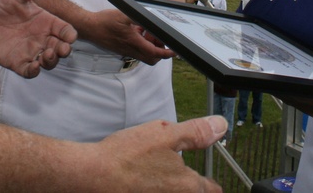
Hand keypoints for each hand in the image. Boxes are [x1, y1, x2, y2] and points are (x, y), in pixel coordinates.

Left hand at [0, 0, 76, 77]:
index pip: (63, 30)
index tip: (69, 37)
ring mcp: (27, 50)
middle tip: (59, 49)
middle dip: (63, 50)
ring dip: (52, 61)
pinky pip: (29, 71)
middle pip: (59, 48)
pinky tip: (35, 65)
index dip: (69, 35)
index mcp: (42, 20)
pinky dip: (35, 71)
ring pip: (47, 61)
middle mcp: (38, 37)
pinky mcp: (14, 61)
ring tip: (47, 55)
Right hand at [82, 8, 174, 63]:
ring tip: (149, 32)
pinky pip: (137, 51)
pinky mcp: (122, 49)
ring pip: (144, 55)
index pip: (154, 52)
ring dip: (151, 46)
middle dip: (160, 51)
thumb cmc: (104, 22)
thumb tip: (150, 17)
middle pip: (151, 58)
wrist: (89, 27)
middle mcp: (131, 49)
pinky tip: (138, 31)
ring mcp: (126, 50)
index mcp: (133, 42)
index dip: (166, 53)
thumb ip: (138, 16)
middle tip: (161, 38)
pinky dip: (142, 44)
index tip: (175, 51)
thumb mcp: (123, 15)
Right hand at [90, 116, 226, 191]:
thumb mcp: (165, 134)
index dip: (212, 185)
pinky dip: (152, 188)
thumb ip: (196, 132)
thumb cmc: (127, 156)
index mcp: (186, 186)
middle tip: (181, 175)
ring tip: (155, 174)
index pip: (209, 190)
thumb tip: (220, 126)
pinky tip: (141, 180)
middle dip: (189, 186)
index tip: (213, 185)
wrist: (92, 176)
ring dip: (169, 187)